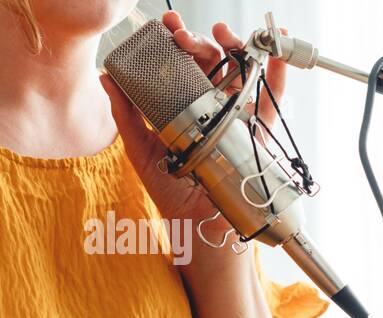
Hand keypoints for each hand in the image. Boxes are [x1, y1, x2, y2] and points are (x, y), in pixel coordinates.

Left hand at [100, 11, 290, 230]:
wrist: (196, 225)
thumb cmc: (169, 191)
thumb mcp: (141, 149)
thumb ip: (125, 115)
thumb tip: (105, 78)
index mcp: (186, 108)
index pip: (183, 67)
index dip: (176, 44)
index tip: (165, 26)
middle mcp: (212, 108)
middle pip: (211, 64)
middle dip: (198, 41)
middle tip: (182, 34)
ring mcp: (236, 118)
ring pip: (240, 72)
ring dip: (235, 45)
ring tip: (222, 31)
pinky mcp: (257, 133)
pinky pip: (272, 99)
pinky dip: (277, 73)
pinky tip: (275, 49)